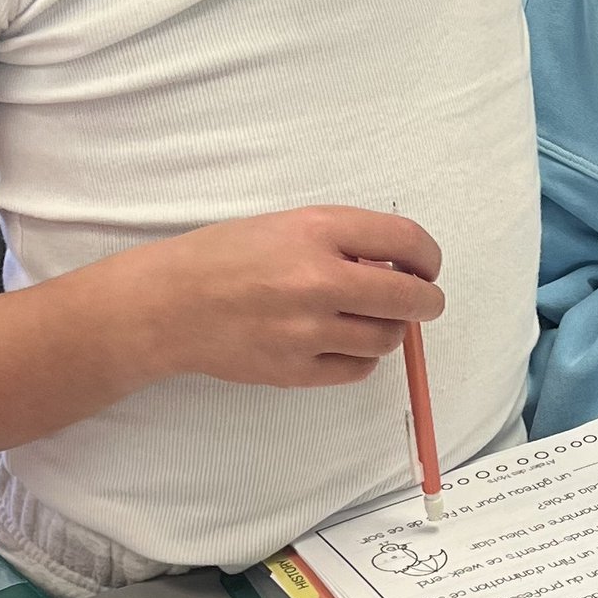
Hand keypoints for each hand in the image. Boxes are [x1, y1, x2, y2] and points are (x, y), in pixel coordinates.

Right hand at [121, 206, 444, 390]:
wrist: (168, 305)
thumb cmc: (225, 258)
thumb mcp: (286, 226)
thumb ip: (344, 241)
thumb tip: (399, 268)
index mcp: (316, 231)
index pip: (407, 242)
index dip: (428, 257)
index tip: (425, 266)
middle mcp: (317, 280)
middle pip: (410, 299)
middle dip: (426, 300)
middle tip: (421, 300)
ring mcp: (307, 331)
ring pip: (387, 339)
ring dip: (389, 329)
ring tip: (365, 318)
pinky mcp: (295, 371)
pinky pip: (357, 370)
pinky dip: (359, 357)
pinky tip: (340, 342)